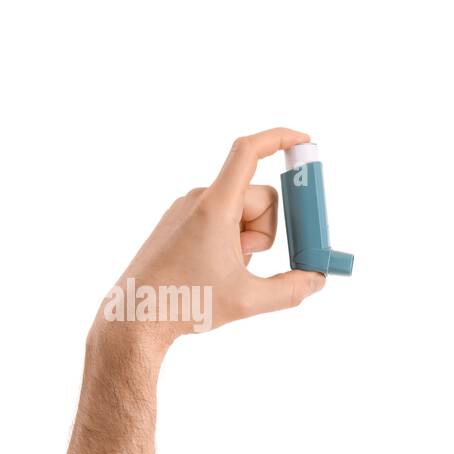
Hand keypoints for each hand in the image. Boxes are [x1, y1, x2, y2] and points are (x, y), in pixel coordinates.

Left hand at [92, 127, 327, 349]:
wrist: (136, 314)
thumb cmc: (186, 303)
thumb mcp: (249, 300)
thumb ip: (290, 290)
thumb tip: (316, 280)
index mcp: (216, 207)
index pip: (248, 153)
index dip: (280, 139)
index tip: (305, 141)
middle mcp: (200, 199)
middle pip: (259, 197)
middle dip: (267, 229)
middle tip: (253, 260)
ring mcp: (189, 209)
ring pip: (242, 211)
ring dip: (249, 238)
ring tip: (227, 270)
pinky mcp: (181, 221)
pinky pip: (223, 220)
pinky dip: (232, 240)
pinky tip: (216, 268)